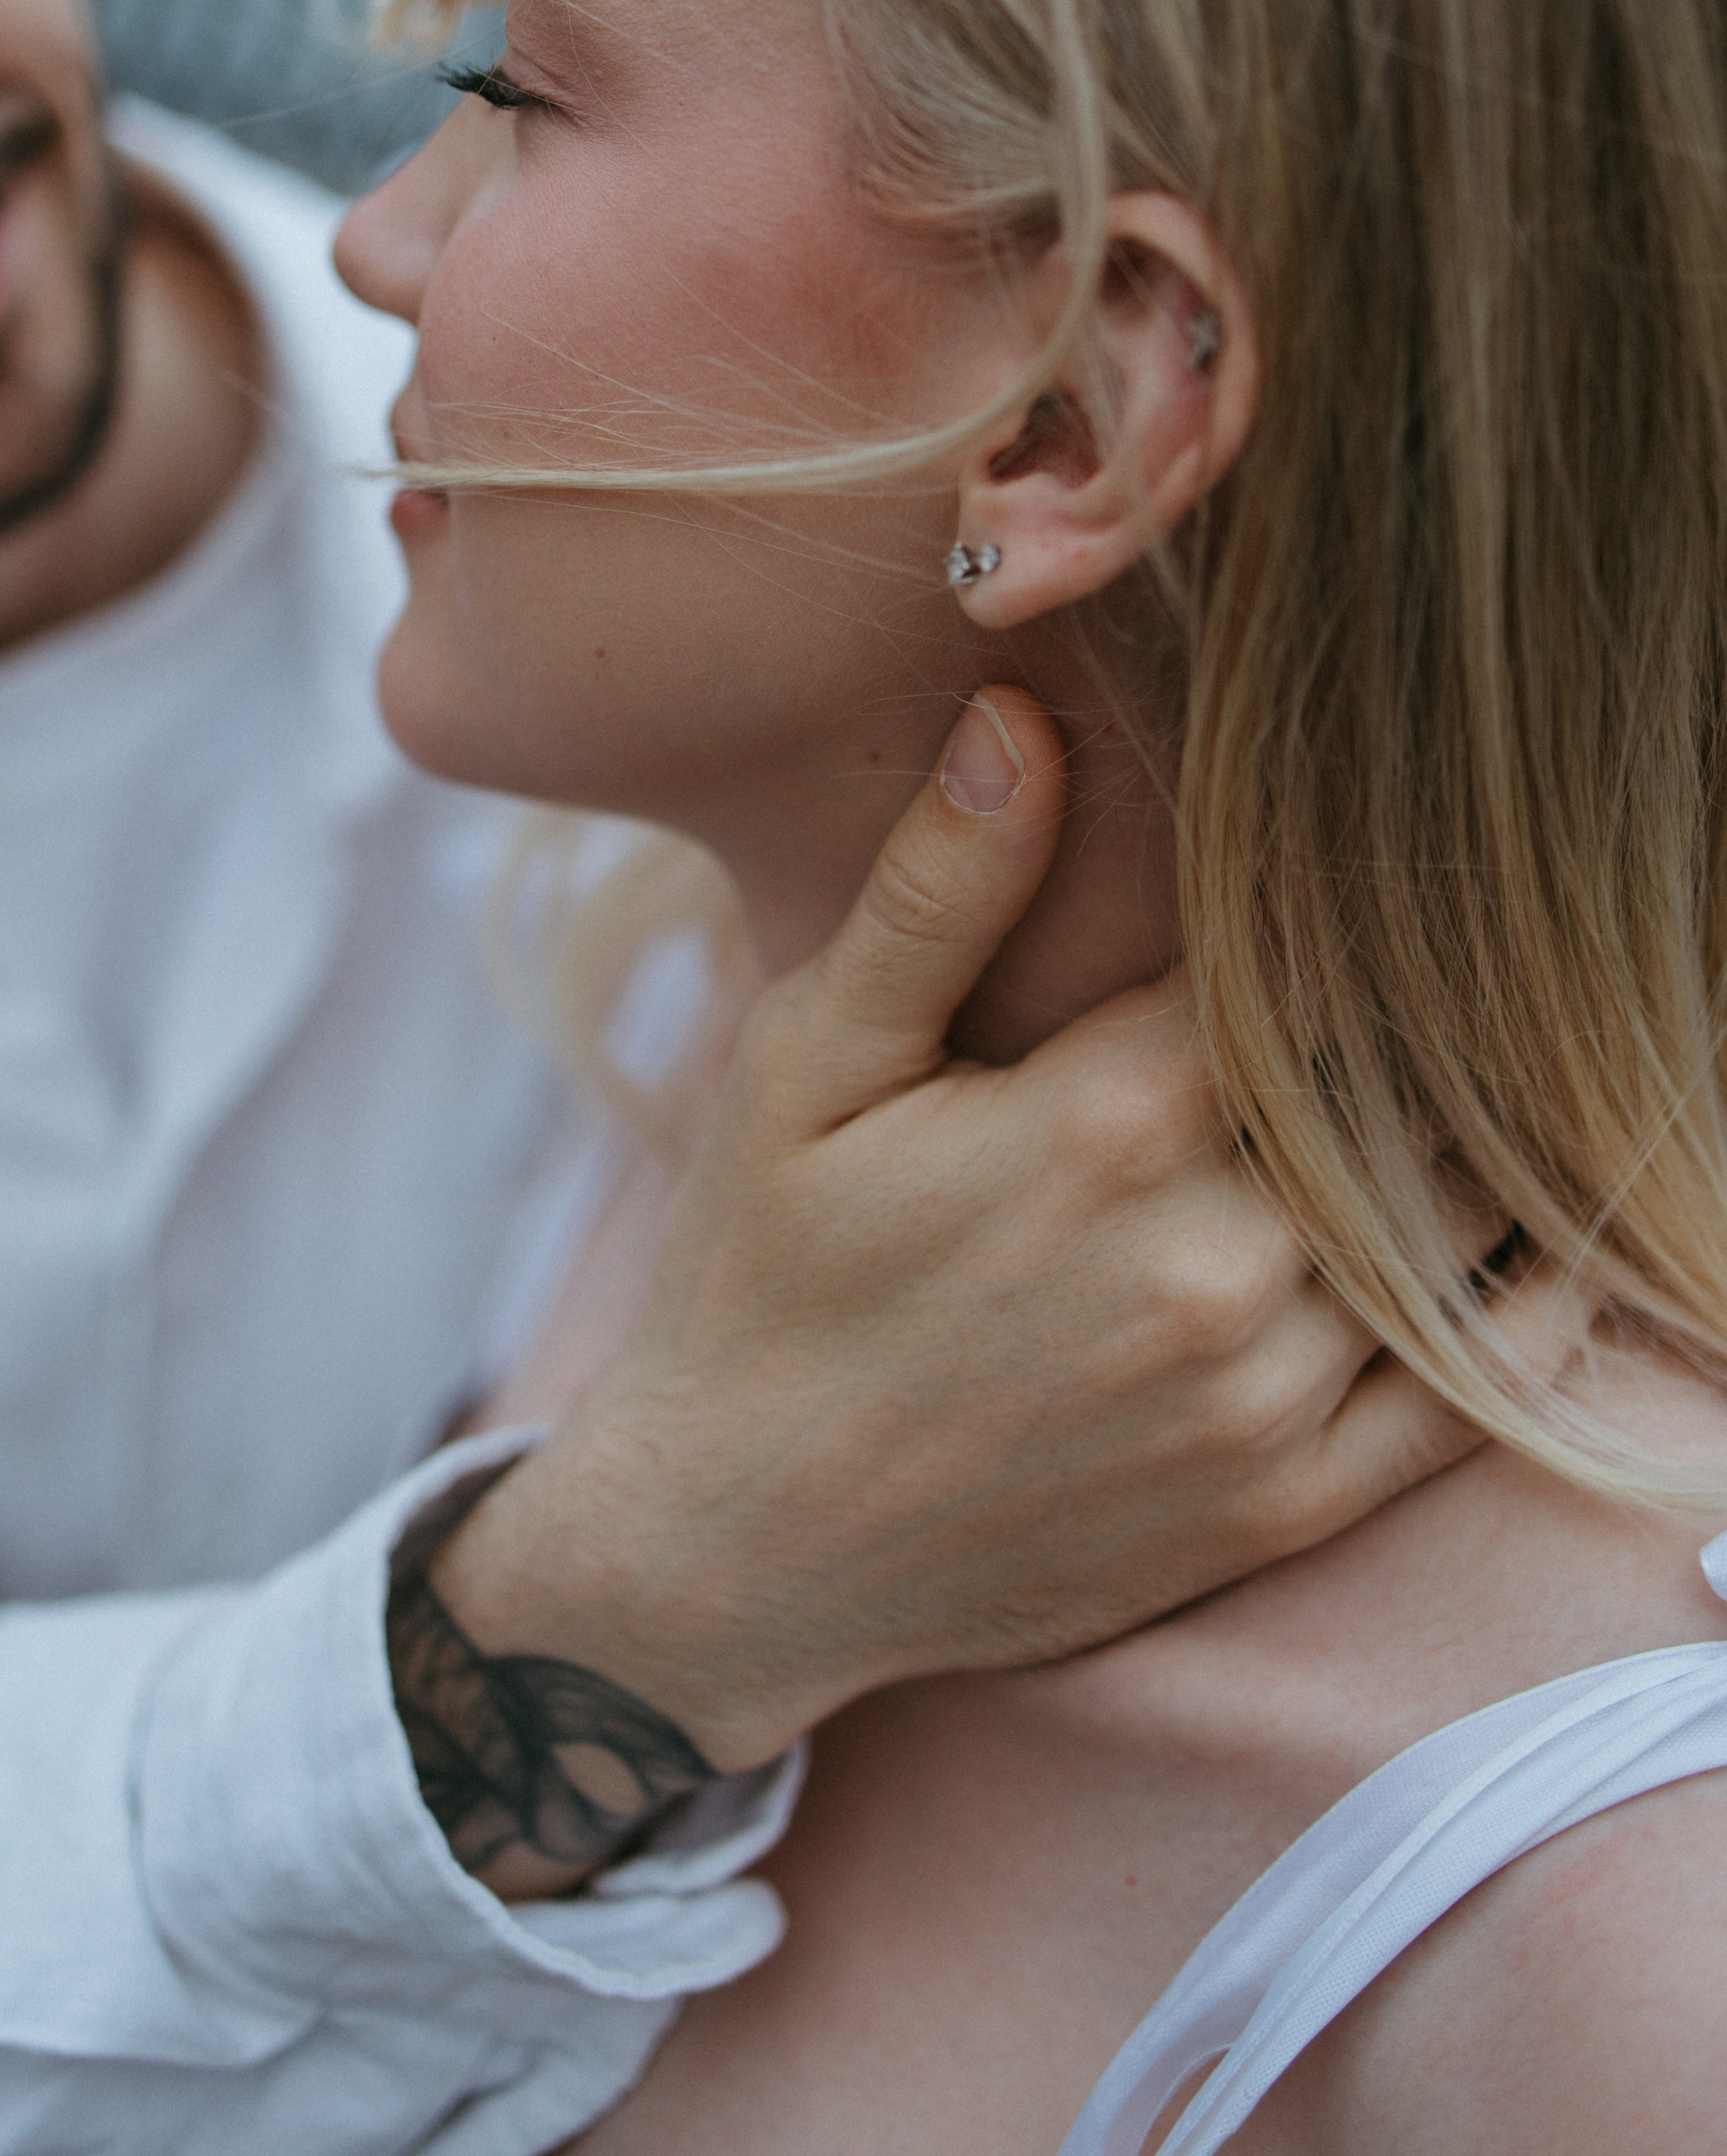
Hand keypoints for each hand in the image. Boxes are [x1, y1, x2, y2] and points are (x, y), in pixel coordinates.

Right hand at [412, 688, 1474, 1885]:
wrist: (733, 1550)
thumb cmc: (760, 1276)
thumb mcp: (807, 1061)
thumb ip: (936, 892)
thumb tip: (1021, 713)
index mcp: (1103, 1120)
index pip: (1308, 960)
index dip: (1335, 910)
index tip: (1352, 869)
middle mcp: (1210, 1258)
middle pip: (1402, 1085)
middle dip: (1414, 1023)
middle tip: (1437, 969)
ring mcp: (1258, 1399)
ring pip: (1456, 1226)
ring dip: (1470, 1148)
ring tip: (1468, 1083)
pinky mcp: (1279, 1509)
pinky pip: (1470, 1396)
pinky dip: (1521, 1308)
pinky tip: (1528, 1242)